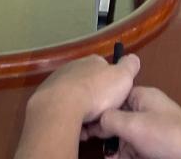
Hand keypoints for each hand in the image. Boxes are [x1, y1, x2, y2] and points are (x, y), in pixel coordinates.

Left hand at [24, 53, 141, 137]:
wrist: (63, 104)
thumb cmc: (97, 91)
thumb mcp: (123, 77)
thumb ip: (129, 66)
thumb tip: (132, 58)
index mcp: (93, 61)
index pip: (105, 68)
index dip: (111, 83)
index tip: (116, 97)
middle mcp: (75, 67)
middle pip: (89, 82)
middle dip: (96, 96)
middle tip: (103, 112)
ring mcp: (59, 80)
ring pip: (75, 94)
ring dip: (83, 105)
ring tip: (90, 121)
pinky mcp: (48, 95)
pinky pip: (63, 105)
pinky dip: (70, 113)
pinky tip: (76, 123)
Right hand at [94, 86, 180, 158]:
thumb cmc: (168, 137)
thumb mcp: (134, 124)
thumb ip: (110, 119)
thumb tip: (96, 119)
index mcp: (143, 97)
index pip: (114, 96)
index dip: (99, 109)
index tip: (84, 122)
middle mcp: (146, 111)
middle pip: (117, 119)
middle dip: (105, 134)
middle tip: (92, 143)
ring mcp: (150, 131)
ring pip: (123, 138)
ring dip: (114, 149)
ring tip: (110, 157)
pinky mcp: (154, 148)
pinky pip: (133, 150)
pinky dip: (124, 156)